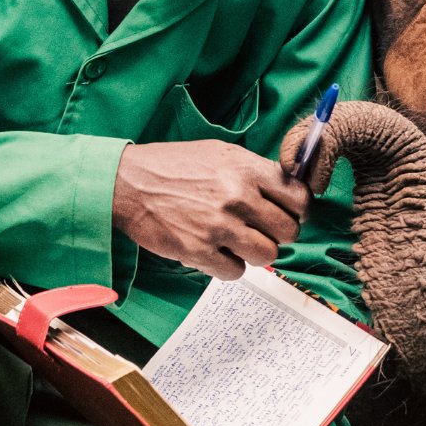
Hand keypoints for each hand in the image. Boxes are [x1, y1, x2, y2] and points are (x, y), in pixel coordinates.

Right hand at [112, 139, 308, 279]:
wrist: (127, 183)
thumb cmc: (171, 166)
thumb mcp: (219, 153)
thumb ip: (254, 170)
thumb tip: (286, 190)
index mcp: (245, 169)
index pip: (299, 198)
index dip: (298, 211)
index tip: (289, 214)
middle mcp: (237, 197)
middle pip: (288, 231)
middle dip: (277, 234)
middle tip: (259, 230)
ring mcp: (218, 226)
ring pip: (267, 255)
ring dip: (254, 252)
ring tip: (236, 242)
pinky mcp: (199, 250)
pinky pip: (235, 272)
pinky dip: (228, 266)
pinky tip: (215, 252)